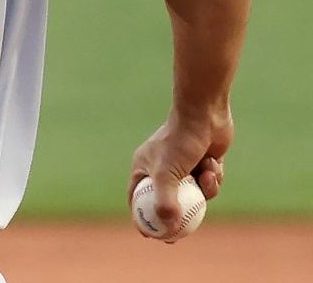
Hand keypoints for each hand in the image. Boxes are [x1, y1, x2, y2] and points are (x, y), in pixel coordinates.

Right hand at [128, 107, 231, 236]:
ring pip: (193, 193)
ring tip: (207, 177)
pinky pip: (208, 182)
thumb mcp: (168, 174)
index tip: (150, 236)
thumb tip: (167, 227)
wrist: (204, 115)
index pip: (138, 198)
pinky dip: (213, 178)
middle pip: (167, 200)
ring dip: (204, 190)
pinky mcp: (202, 162)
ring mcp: (183, 165)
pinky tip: (213, 162)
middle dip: (176, 218)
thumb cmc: (179, 141)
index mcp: (143, 168)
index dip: (143, 218)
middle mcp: (161, 167)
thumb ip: (166, 200)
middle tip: (180, 236)